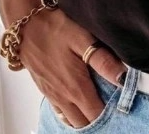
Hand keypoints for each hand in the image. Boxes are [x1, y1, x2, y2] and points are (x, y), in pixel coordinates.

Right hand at [13, 6, 126, 128]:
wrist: (25, 24)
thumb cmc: (54, 29)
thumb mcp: (83, 39)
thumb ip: (103, 61)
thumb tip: (123, 78)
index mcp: (75, 88)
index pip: (98, 115)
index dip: (112, 113)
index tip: (123, 102)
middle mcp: (63, 97)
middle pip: (85, 123)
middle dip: (100, 117)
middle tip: (113, 102)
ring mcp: (52, 95)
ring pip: (72, 120)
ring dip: (85, 116)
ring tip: (99, 101)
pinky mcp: (45, 89)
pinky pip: (61, 112)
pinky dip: (73, 112)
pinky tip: (80, 99)